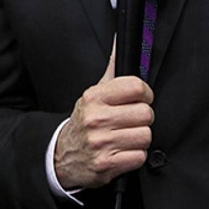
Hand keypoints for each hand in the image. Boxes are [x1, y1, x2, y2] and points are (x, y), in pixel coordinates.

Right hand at [53, 49, 154, 189]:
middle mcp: (96, 118)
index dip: (145, 94)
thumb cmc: (84, 123)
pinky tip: (123, 152)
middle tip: (132, 121)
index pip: (135, 86)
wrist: (62, 155)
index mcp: (94, 97)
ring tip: (127, 137)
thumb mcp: (93, 95)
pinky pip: (139, 157)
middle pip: (145, 113)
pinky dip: (135, 156)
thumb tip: (119, 44)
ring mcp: (101, 142)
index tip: (141, 99)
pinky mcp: (107, 164)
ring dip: (140, 139)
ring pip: (145, 136)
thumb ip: (111, 71)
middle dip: (143, 119)